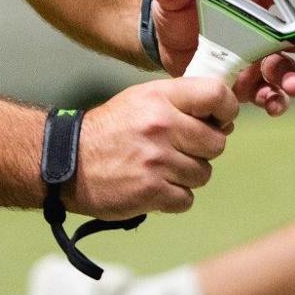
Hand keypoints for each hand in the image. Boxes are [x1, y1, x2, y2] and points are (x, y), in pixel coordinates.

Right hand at [65, 76, 236, 218]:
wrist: (67, 163)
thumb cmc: (110, 130)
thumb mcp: (142, 100)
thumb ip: (182, 103)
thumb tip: (224, 119)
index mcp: (160, 98)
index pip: (217, 95)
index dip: (227, 109)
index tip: (221, 119)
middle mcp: (161, 126)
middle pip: (217, 142)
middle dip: (204, 150)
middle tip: (180, 150)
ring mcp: (157, 160)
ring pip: (203, 173)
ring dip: (187, 175)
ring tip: (161, 168)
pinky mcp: (151, 191)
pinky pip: (186, 198)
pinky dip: (174, 198)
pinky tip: (155, 186)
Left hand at [145, 0, 294, 116]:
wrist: (166, 48)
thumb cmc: (178, 17)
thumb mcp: (175, 1)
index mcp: (250, 4)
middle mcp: (261, 32)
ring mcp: (257, 60)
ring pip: (284, 70)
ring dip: (293, 79)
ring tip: (291, 88)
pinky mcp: (247, 85)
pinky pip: (267, 95)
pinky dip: (273, 101)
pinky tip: (272, 107)